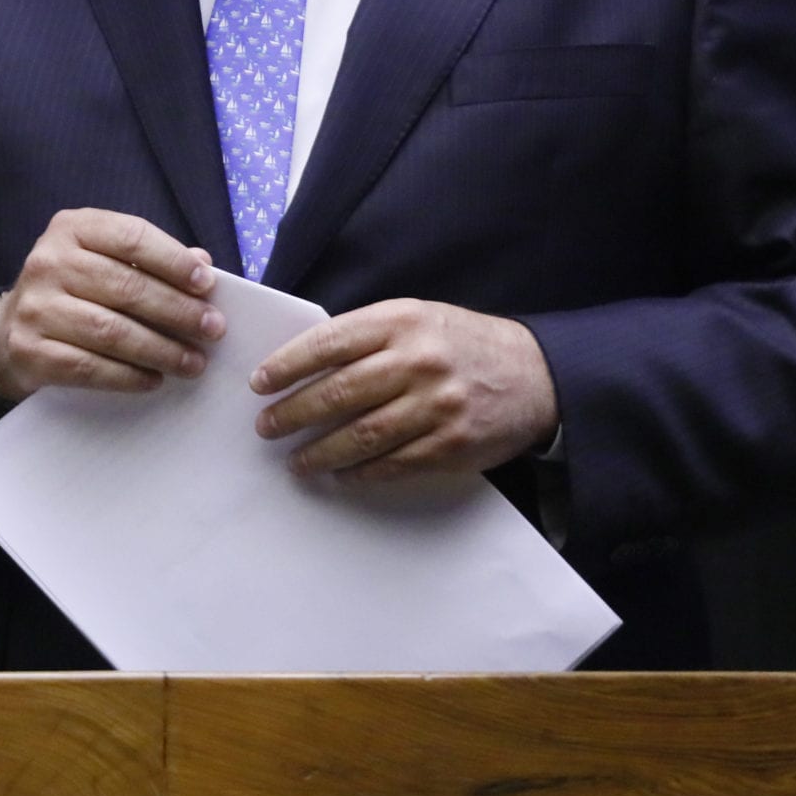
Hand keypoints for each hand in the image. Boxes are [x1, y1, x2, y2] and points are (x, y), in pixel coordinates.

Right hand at [0, 209, 224, 401]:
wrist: (8, 331)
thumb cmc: (72, 291)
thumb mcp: (102, 259)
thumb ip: (149, 259)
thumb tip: (203, 265)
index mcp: (73, 228)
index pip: (131, 237)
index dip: (173, 261)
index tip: (207, 285)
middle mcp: (49, 262)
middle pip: (126, 287)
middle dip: (177, 311)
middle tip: (212, 329)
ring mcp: (36, 307)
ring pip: (111, 331)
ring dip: (160, 349)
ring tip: (193, 362)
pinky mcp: (30, 350)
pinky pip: (89, 367)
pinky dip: (128, 376)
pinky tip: (154, 379)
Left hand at [248, 299, 557, 481]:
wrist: (535, 374)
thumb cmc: (464, 344)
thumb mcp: (419, 319)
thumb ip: (369, 337)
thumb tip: (305, 366)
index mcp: (403, 321)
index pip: (330, 342)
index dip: (288, 365)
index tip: (260, 383)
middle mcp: (418, 361)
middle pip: (339, 392)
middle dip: (293, 413)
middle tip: (267, 428)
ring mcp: (436, 405)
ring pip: (361, 435)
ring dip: (320, 452)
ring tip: (296, 461)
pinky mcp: (451, 444)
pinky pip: (393, 464)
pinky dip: (360, 473)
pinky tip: (339, 476)